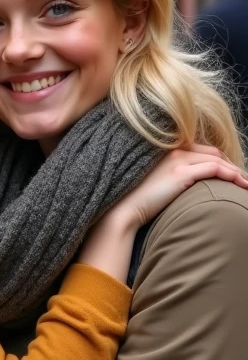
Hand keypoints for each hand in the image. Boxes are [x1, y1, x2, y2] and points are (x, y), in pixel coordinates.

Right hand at [107, 145, 247, 234]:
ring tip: (247, 184)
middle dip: (233, 165)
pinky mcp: (181, 173)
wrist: (124, 210)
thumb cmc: (139, 202)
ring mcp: (177, 160)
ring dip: (236, 172)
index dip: (222, 161)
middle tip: (244, 180)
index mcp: (168, 151)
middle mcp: (174, 151)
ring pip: (217, 160)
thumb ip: (175, 178)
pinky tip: (240, 184)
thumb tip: (191, 187)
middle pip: (214, 153)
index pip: (204, 150)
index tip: (233, 174)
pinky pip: (214, 169)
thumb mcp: (158, 184)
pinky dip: (230, 175)